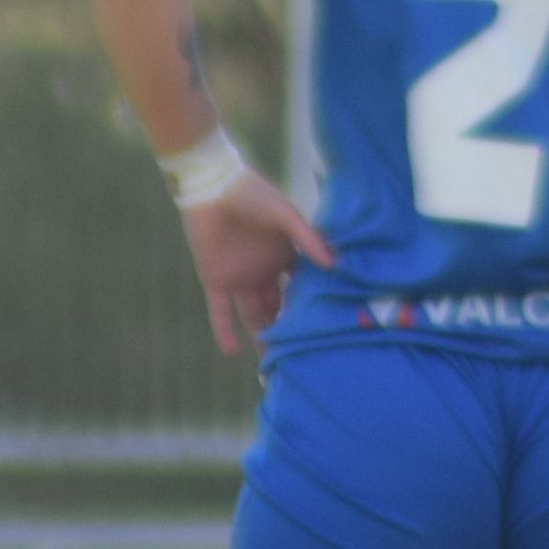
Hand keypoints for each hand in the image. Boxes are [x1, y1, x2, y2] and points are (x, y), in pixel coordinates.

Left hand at [175, 165, 325, 359]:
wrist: (212, 186)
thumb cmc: (252, 194)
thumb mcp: (285, 215)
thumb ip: (308, 239)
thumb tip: (336, 265)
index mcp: (284, 256)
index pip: (301, 288)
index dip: (311, 306)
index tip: (325, 328)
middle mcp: (264, 272)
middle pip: (278, 307)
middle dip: (287, 328)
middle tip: (302, 355)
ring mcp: (240, 278)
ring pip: (253, 315)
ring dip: (262, 336)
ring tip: (274, 362)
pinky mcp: (215, 280)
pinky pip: (220, 311)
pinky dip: (224, 331)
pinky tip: (232, 353)